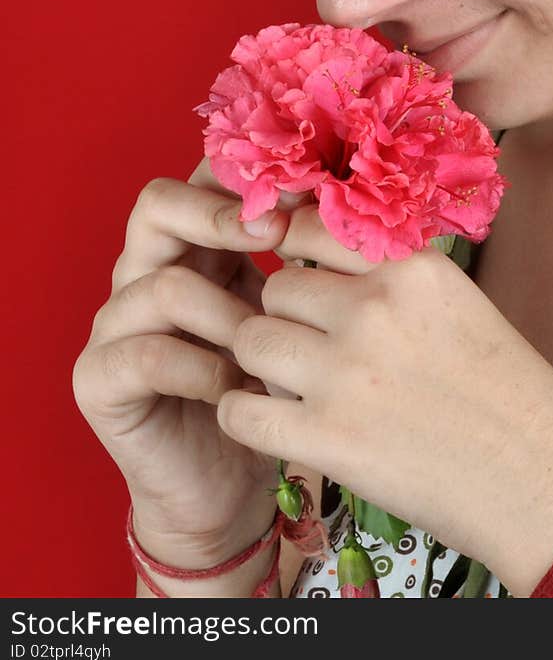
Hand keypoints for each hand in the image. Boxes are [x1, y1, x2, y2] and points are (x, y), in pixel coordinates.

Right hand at [71, 157, 308, 566]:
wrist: (229, 484)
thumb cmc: (271, 390)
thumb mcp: (289, 315)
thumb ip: (300, 259)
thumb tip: (347, 202)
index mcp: (192, 244)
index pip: (201, 178)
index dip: (248, 175)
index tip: (305, 187)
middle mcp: (144, 270)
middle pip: (157, 204)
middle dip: (219, 213)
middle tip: (274, 234)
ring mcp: (114, 323)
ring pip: (163, 283)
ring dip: (228, 313)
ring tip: (269, 346)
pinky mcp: (97, 378)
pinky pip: (147, 354)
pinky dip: (203, 369)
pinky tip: (240, 391)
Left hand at [216, 204, 552, 574]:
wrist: (545, 481)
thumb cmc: (509, 394)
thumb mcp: (459, 303)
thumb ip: (394, 276)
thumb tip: (319, 259)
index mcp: (411, 266)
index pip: (310, 226)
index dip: (295, 253)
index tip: (304, 278)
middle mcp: (373, 307)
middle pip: (275, 288)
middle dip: (285, 317)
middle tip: (310, 347)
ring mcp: (345, 372)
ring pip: (250, 341)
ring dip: (264, 365)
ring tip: (295, 386)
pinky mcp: (326, 438)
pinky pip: (239, 412)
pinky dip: (243, 418)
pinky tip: (274, 424)